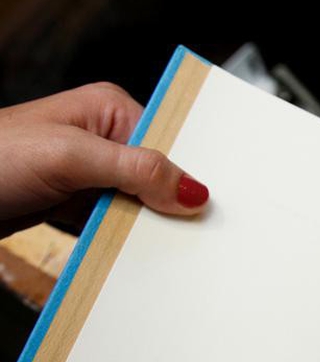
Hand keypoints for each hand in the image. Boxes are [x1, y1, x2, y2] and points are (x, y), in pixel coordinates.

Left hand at [0, 82, 208, 236]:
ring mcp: (91, 175)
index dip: (190, 174)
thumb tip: (193, 190)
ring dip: (147, 228)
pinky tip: (133, 252)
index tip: (207, 207)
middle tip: (189, 235)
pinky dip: (124, 241)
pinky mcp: (78, 205)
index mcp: (110, 110)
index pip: (170, 142)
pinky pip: (116, 225)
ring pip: (140, 206)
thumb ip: (136, 170)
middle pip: (159, 178)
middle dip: (170, 206)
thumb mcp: (70, 157)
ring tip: (160, 247)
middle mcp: (104, 140)